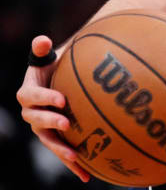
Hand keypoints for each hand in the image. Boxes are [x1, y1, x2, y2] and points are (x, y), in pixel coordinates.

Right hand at [15, 35, 90, 182]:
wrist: (59, 80)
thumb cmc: (54, 66)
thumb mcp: (48, 56)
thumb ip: (41, 49)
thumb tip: (42, 40)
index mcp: (28, 93)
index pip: (31, 96)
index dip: (44, 98)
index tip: (62, 99)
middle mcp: (32, 113)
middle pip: (36, 121)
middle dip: (50, 123)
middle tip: (67, 123)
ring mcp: (43, 129)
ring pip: (49, 141)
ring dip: (61, 150)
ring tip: (75, 156)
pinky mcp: (57, 139)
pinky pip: (63, 153)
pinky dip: (74, 165)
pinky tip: (88, 175)